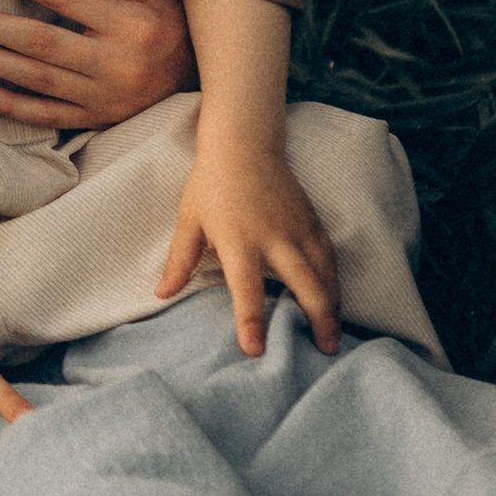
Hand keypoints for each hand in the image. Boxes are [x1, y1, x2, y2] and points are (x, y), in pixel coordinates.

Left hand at [157, 135, 340, 355]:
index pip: (246, 288)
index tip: (255, 350)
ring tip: (333, 335)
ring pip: (325, 274)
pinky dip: (336, 283)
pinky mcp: (314, 222)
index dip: (250, 321)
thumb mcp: (188, 221)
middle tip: (324, 350)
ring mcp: (299, 229)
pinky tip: (335, 302)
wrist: (244, 145)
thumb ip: (178, 261)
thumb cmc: (210, 185)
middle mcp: (275, 238)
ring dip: (333, 306)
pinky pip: (330, 258)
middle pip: (304, 284)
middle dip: (317, 319)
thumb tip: (160, 293)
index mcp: (239, 240)